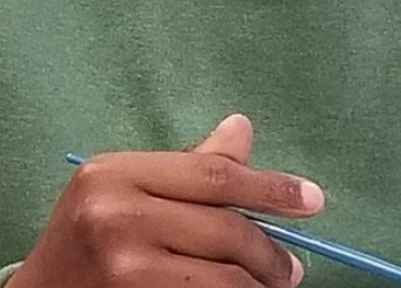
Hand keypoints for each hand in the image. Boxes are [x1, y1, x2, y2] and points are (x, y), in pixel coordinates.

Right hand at [7, 115, 324, 287]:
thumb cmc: (89, 232)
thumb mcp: (127, 184)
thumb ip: (189, 164)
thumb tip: (243, 129)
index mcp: (116, 172)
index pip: (214, 175)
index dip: (270, 188)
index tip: (312, 199)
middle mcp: (115, 216)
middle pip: (224, 231)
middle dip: (270, 252)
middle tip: (292, 266)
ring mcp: (123, 270)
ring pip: (222, 280)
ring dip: (258, 285)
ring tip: (272, 285)